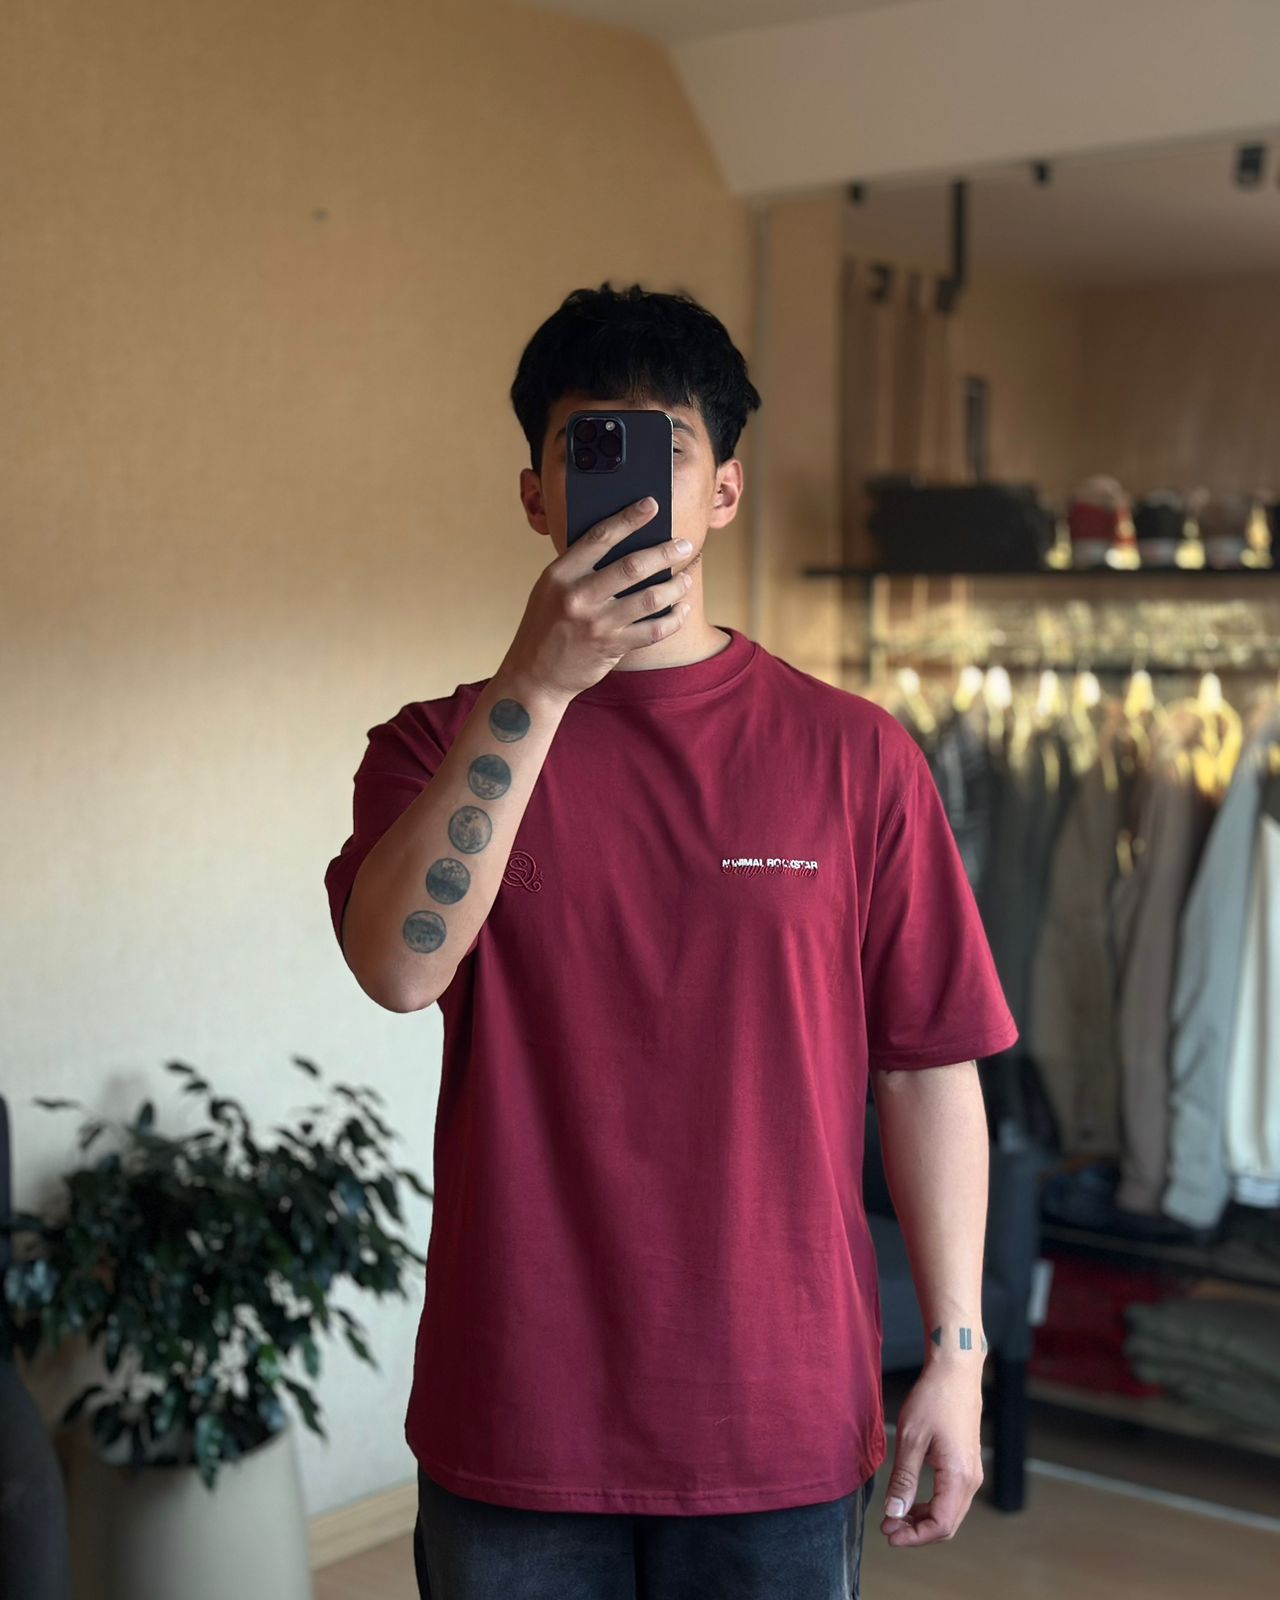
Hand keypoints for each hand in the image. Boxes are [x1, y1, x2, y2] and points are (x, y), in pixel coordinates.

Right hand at [500, 498, 695, 703]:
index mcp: (560, 574)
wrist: (534, 675)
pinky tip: (681, 609)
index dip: (629, 518)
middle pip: (633, 566)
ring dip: (675, 586)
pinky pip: (654, 630)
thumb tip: (627, 544)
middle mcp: (578, 596)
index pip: (600, 537)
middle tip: (684, 546)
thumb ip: (580, 568)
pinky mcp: (612, 647)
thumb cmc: (546, 626)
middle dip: (665, 552)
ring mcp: (596, 623)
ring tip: (685, 578)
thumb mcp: (551, 589)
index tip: (652, 505)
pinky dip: (673, 618)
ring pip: (650, 598)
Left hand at [880, 1359, 983, 1546]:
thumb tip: (894, 1512)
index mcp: (959, 1477)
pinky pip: (952, 1498)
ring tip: (895, 1515)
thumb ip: (903, 1479)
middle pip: (947, 1524)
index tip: (888, 1533)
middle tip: (887, 1527)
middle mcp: (972, 1480)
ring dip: (923, 1520)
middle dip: (917, 1532)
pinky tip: (910, 1500)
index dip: (913, 1536)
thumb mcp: (911, 1438)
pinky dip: (931, 1506)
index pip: (940, 1525)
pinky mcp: (967, 1464)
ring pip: (950, 1513)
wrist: (955, 1371)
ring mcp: (972, 1473)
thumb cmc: (933, 1398)